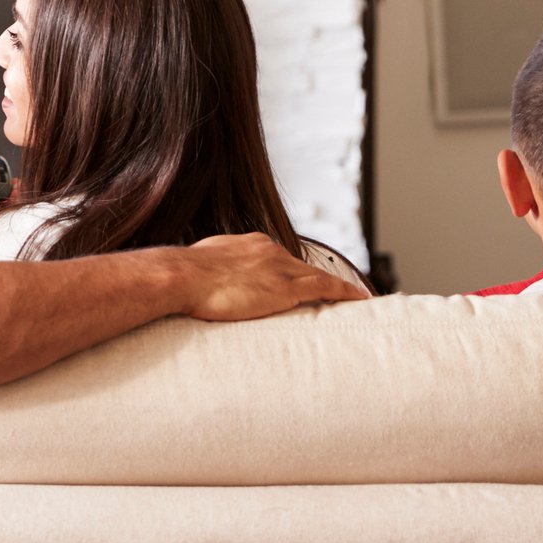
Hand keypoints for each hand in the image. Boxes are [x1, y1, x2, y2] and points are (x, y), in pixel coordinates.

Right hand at [177, 234, 365, 321]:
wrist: (182, 277)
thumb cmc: (183, 276)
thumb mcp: (203, 264)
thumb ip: (215, 270)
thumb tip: (207, 281)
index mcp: (251, 244)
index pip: (279, 258)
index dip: (291, 271)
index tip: (297, 281)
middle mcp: (270, 251)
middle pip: (302, 267)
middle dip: (315, 280)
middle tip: (333, 294)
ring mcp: (279, 268)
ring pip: (318, 277)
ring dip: (338, 288)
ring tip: (355, 299)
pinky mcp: (285, 288)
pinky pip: (325, 288)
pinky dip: (345, 292)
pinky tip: (360, 298)